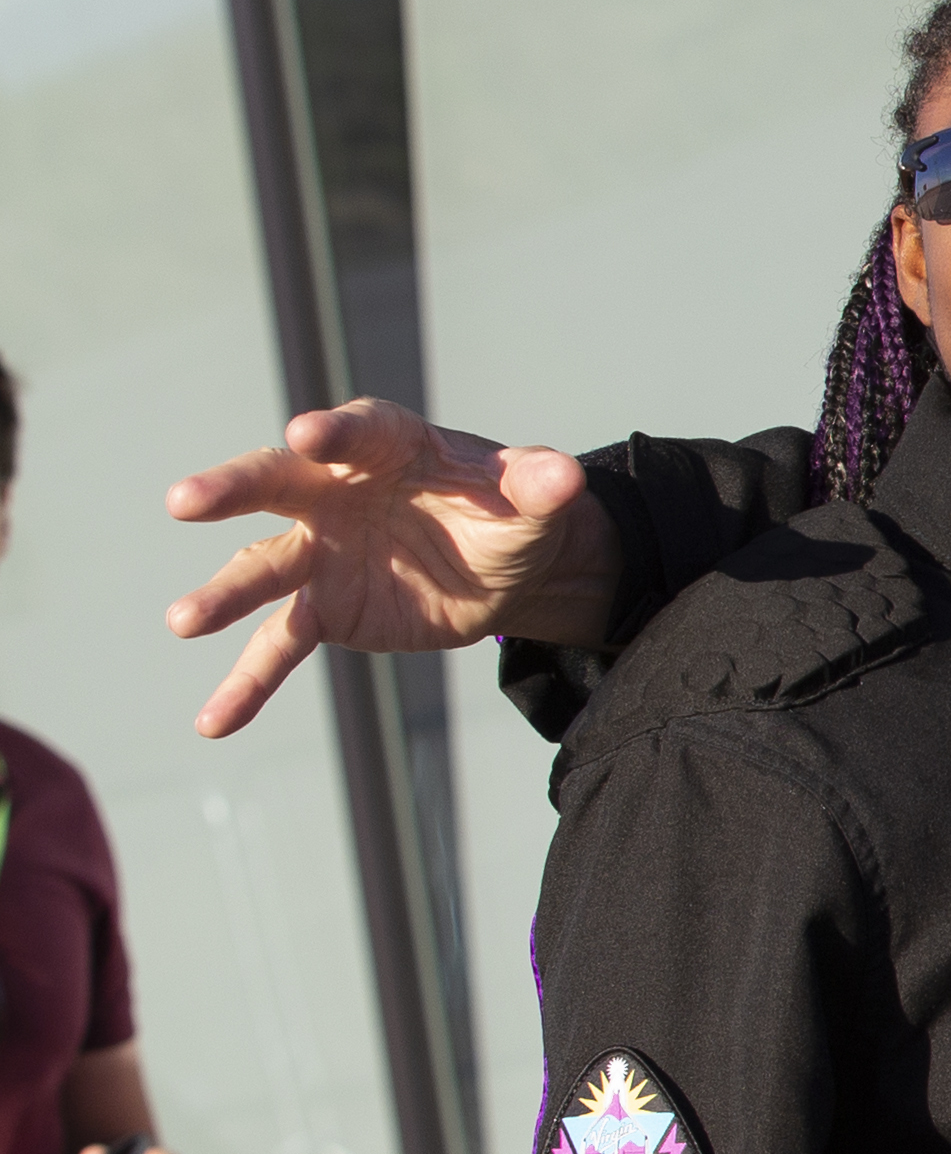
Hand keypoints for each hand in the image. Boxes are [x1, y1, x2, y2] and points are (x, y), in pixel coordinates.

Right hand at [164, 400, 616, 735]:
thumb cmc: (511, 510)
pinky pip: (277, 647)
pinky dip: (247, 685)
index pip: (354, 431)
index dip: (332, 430)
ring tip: (182, 621)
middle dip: (231, 490)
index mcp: (386, 445)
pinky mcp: (324, 609)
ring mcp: (321, 552)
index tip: (305, 433)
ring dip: (222, 595)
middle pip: (275, 485)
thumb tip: (565, 479)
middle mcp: (335, 491)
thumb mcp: (536, 497)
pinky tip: (213, 722)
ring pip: (263, 569)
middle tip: (185, 502)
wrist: (507, 568)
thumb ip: (542, 484)